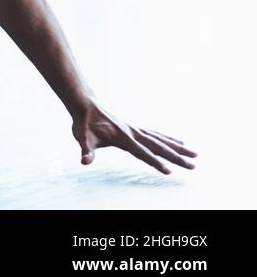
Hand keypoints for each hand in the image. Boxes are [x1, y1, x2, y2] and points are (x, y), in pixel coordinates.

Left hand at [71, 101, 197, 173]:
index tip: (169, 171)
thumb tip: (84, 161)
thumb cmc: (83, 123)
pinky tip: (179, 142)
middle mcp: (133, 132)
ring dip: (178, 147)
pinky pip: (156, 134)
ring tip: (195, 154)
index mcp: (122, 137)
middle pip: (158, 146)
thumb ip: (86, 150)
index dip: (154, 162)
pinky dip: (169, 139)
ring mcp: (135, 129)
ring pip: (161, 139)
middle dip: (176, 157)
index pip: (141, 152)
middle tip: (194, 166)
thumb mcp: (81, 136)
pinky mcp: (135, 128)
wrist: (85, 105)